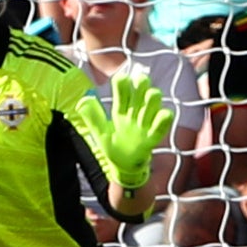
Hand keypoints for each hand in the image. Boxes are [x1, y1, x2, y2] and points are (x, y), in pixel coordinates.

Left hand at [74, 75, 176, 189]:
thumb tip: (83, 101)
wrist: (124, 167)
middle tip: (140, 81)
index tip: (122, 79)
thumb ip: (93, 118)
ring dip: (152, 98)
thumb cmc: (113, 148)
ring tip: (149, 98)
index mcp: (121, 110)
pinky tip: (162, 114)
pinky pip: (161, 124)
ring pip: (153, 103)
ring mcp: (145, 123)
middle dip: (142, 83)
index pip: (123, 90)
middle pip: (141, 91)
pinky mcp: (153, 136)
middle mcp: (134, 112)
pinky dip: (163, 118)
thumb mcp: (100, 134)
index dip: (123, 83)